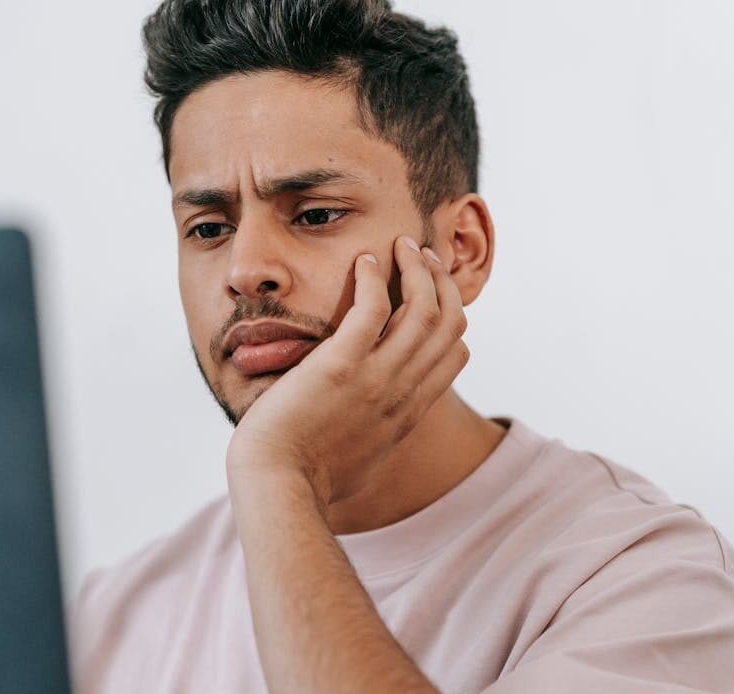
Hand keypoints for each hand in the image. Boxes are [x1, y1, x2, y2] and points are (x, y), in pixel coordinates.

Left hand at [226, 234, 470, 505]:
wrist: (279, 487)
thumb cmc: (306, 480)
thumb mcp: (359, 460)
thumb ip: (372, 436)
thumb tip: (364, 429)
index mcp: (407, 413)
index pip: (455, 355)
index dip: (451, 317)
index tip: (432, 292)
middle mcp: (402, 393)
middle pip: (448, 324)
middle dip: (441, 282)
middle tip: (423, 255)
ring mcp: (375, 379)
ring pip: (422, 310)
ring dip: (416, 269)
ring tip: (401, 245)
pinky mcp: (340, 367)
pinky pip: (372, 310)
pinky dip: (374, 279)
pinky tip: (364, 261)